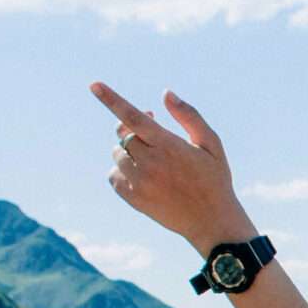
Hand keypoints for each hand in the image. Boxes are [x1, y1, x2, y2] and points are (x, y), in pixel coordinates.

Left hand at [92, 83, 255, 251]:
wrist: (212, 222)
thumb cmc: (214, 179)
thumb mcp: (211, 144)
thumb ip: (189, 116)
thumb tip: (166, 94)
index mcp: (169, 145)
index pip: (133, 117)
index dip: (111, 99)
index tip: (93, 85)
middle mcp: (151, 163)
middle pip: (123, 134)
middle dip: (132, 129)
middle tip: (151, 135)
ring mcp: (140, 182)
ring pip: (117, 154)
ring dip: (128, 151)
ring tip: (150, 159)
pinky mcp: (134, 199)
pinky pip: (114, 176)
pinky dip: (122, 171)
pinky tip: (141, 175)